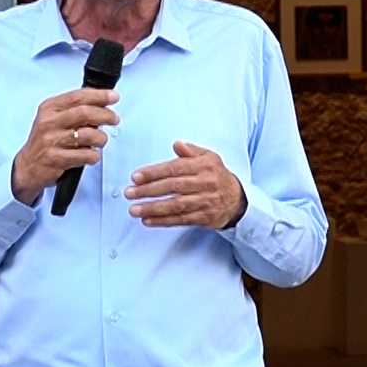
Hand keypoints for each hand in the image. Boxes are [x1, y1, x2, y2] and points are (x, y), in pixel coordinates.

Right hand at [11, 88, 120, 204]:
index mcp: (50, 108)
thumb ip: (74, 108)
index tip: (114, 96)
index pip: (78, 96)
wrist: (28, 166)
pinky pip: (86, 155)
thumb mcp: (54, 118)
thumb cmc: (45, 141)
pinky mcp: (57, 158)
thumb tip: (102, 101)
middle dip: (105, 115)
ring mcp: (52, 140)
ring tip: (100, 141)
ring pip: (88, 135)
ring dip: (101, 138)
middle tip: (114, 119)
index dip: (99, 96)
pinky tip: (92, 155)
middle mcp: (50, 122)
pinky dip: (94, 155)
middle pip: (85, 113)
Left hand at [126, 141, 247, 228]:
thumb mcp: (209, 158)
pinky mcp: (205, 218)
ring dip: (153, 208)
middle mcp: (206, 184)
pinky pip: (181, 220)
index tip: (136, 177)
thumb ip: (191, 151)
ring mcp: (206, 202)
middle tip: (129, 193)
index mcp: (205, 166)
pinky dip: (163, 221)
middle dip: (148, 191)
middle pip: (173, 187)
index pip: (175, 169)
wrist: (237, 200)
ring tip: (134, 209)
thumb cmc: (217, 176)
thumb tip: (176, 145)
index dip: (154, 173)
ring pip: (175, 205)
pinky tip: (148, 220)